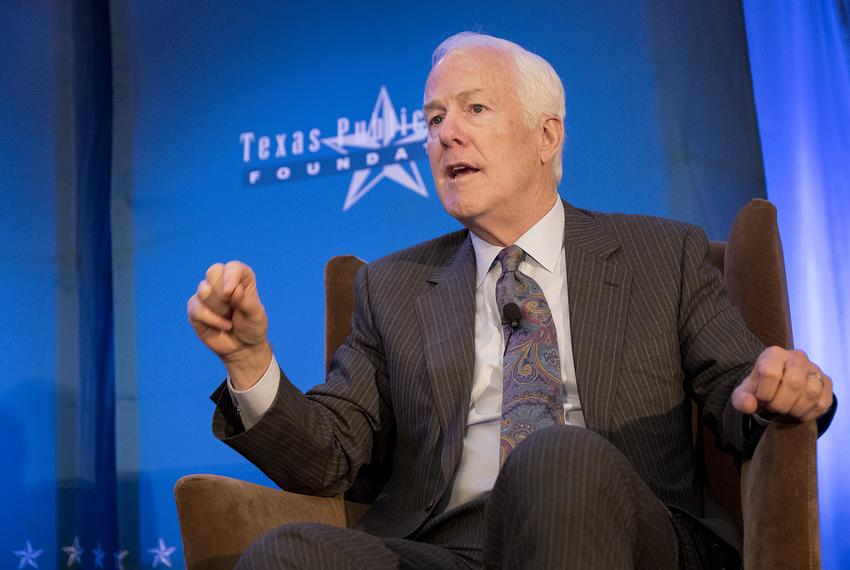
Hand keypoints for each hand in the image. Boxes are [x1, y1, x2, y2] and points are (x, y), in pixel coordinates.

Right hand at [187, 261, 271, 388]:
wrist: (243, 348)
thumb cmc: (252, 327)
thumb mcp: (255, 315)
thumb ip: (246, 301)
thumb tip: (233, 289)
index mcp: (241, 278)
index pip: (232, 267)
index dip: (230, 277)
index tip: (231, 293)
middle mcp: (222, 281)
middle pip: (213, 271)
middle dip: (222, 292)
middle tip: (232, 307)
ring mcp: (206, 294)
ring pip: (204, 290)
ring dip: (219, 309)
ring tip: (229, 317)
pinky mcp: (195, 308)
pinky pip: (196, 308)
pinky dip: (211, 320)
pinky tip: (222, 325)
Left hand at [731, 346, 832, 422]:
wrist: (777, 390)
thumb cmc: (760, 389)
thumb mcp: (745, 394)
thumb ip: (742, 399)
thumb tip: (749, 406)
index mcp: (773, 354)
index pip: (770, 374)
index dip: (764, 393)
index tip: (761, 399)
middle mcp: (797, 357)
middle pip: (794, 383)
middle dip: (781, 403)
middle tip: (774, 407)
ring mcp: (815, 369)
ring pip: (811, 393)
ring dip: (795, 409)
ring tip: (785, 409)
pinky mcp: (827, 383)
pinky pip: (822, 403)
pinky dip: (807, 414)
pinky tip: (797, 412)